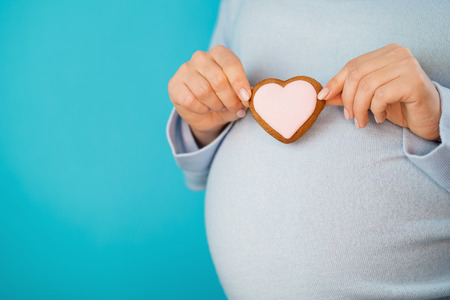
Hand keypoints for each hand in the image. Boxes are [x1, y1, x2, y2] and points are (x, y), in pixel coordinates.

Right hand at [168, 45, 250, 146]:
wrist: (203, 113)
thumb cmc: (224, 99)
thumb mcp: (238, 96)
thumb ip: (245, 94)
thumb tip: (250, 97)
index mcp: (220, 53)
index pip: (231, 64)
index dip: (240, 83)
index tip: (246, 98)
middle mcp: (201, 57)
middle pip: (218, 80)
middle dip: (230, 99)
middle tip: (236, 109)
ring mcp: (185, 70)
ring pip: (204, 91)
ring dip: (216, 105)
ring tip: (219, 107)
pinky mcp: (174, 85)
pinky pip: (190, 100)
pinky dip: (202, 109)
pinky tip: (205, 108)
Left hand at [318, 43, 440, 139]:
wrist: (429, 117)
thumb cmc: (398, 106)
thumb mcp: (368, 98)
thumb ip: (347, 94)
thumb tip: (322, 95)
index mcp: (385, 53)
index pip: (353, 65)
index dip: (335, 82)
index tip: (323, 98)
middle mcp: (397, 54)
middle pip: (357, 74)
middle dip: (348, 100)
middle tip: (350, 117)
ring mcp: (407, 65)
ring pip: (367, 86)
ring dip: (360, 108)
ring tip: (363, 122)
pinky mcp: (413, 81)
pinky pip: (381, 95)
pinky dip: (376, 110)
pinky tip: (381, 117)